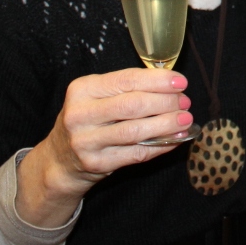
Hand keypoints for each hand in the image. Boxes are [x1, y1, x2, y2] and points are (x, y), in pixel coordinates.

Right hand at [16, 68, 193, 225]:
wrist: (60, 159)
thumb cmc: (88, 120)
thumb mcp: (97, 97)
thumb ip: (128, 88)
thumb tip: (171, 84)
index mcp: (82, 89)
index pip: (126, 80)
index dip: (158, 81)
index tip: (180, 82)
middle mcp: (80, 114)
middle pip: (133, 105)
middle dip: (165, 102)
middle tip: (185, 102)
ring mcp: (86, 141)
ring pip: (135, 131)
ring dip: (166, 124)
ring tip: (185, 120)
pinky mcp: (96, 163)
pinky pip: (136, 153)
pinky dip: (160, 145)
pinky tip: (175, 139)